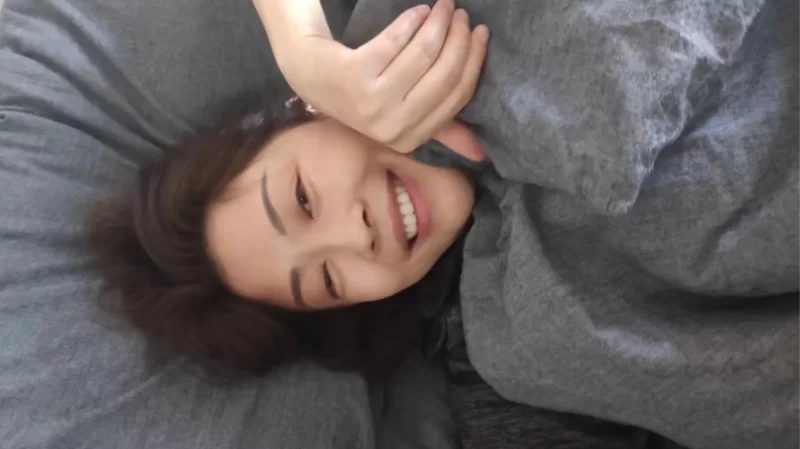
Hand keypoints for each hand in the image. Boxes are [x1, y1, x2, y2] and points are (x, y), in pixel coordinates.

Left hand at [264, 0, 488, 157]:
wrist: (313, 76)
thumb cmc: (365, 94)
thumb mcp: (401, 116)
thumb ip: (440, 131)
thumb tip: (479, 154)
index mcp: (409, 139)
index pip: (456, 96)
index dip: (473, 61)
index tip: (480, 35)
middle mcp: (391, 126)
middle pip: (444, 74)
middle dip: (459, 38)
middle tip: (462, 15)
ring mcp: (371, 102)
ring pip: (423, 54)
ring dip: (438, 23)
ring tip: (444, 6)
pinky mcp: (354, 75)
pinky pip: (395, 41)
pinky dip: (412, 21)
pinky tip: (419, 10)